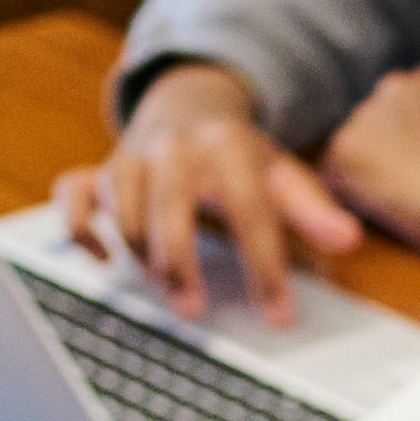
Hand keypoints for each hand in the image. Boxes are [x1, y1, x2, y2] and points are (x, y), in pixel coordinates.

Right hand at [48, 64, 360, 323]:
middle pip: (170, 214)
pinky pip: (71, 199)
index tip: (278, 316)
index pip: (250, 213)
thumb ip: (313, 208)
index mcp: (228, 147)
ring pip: (120, 211)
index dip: (266, 268)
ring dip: (139, 254)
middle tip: (195, 311)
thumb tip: (348, 239)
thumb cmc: (239, 154)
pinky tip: (102, 258)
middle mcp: (174, 149)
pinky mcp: (98, 170)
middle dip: (180, 267)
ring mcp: (131, 158)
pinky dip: (80, 231)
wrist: (187, 104)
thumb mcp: (283, 173)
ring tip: (164, 284)